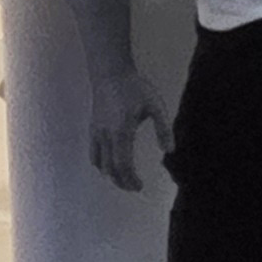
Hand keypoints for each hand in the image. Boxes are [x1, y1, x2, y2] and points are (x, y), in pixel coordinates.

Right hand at [85, 58, 171, 191]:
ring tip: (124, 180)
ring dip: (111, 175)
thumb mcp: (156, 106)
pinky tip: (109, 167)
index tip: (140, 186)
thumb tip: (169, 150)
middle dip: (122, 181)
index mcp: (121, 132)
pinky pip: (94, 153)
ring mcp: (96, 133)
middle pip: (110, 168)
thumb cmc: (135, 88)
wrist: (110, 74)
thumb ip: (163, 128)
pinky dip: (100, 164)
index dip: (131, 179)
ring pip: (100, 163)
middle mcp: (105, 136)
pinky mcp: (92, 129)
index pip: (123, 165)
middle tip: (134, 187)